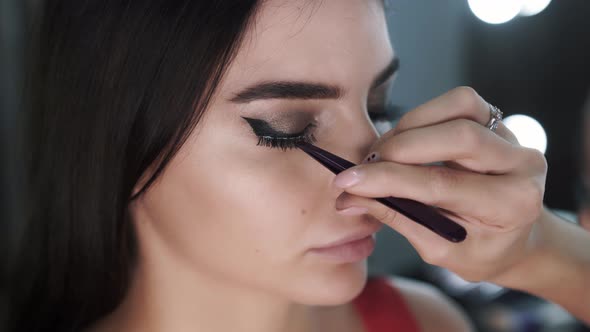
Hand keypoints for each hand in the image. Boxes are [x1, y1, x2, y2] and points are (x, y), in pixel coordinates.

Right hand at [334, 87, 547, 281]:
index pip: (440, 184)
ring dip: (410, 125)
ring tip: (383, 153)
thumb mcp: (438, 249)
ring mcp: (512, 137)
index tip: (348, 183)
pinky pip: (460, 102)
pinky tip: (405, 139)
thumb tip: (348, 197)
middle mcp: (522, 165)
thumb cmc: (479, 250)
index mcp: (511, 205)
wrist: (515, 237)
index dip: (388, 180)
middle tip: (364, 166)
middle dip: (399, 147)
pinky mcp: (497, 121)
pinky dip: (424, 115)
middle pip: (457, 135)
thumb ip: (396, 216)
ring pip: (460, 106)